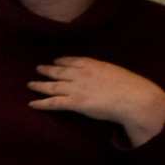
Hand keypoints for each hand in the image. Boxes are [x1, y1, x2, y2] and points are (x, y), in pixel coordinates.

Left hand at [27, 56, 164, 145]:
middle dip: (47, 70)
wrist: (134, 98)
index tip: (55, 60)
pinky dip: (41, 103)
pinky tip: (32, 104)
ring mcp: (76, 88)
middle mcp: (80, 74)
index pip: (71, 60)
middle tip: (38, 68)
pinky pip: (53, 103)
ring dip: (39, 85)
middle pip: (58, 71)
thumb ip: (105, 72)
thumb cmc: (132, 87)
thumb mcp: (117, 72)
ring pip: (52, 86)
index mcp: (92, 64)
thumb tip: (105, 77)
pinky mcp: (75, 103)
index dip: (61, 61)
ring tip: (30, 84)